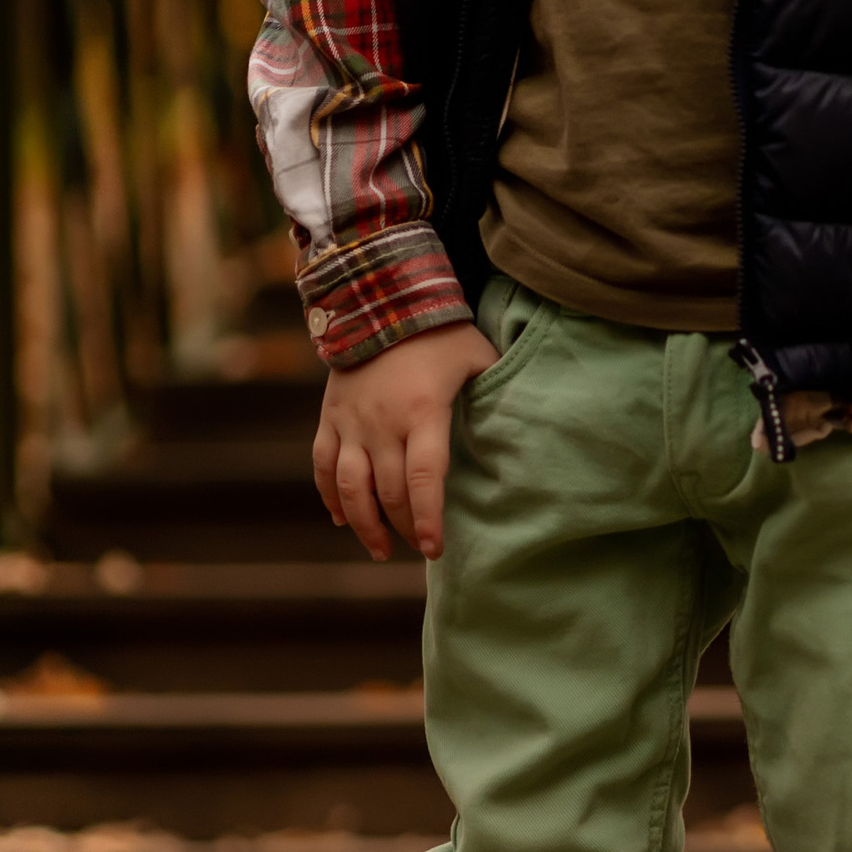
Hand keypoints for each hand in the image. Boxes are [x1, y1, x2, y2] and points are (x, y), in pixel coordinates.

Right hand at [312, 322, 497, 561]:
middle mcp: (381, 424)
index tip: (435, 550)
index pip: (423, 479)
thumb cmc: (440, 335)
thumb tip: (529, 421)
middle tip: (421, 547)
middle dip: (406, 528)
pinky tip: (343, 519)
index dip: (428, 519)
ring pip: (351, 489)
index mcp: (422, 412)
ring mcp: (350, 423)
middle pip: (389, 493)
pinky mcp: (329, 418)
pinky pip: (323, 466)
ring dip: (365, 526)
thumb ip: (497, 393)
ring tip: (381, 550)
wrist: (379, 302)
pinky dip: (331, 496)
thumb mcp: (478, 358)